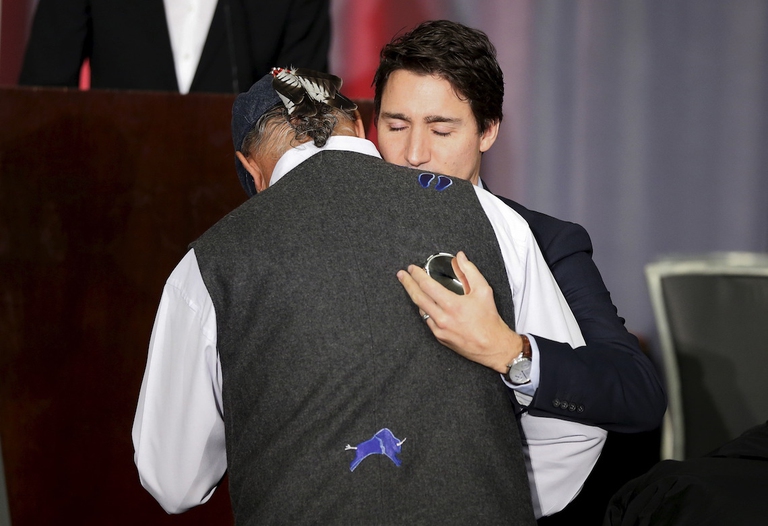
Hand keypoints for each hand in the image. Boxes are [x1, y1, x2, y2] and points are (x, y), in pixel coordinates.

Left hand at [396, 251, 522, 372]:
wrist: (492, 346)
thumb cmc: (489, 319)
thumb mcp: (483, 291)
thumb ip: (470, 271)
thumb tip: (460, 257)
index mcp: (452, 305)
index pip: (427, 286)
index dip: (417, 275)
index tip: (412, 268)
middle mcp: (442, 318)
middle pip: (418, 298)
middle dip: (407, 284)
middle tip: (401, 275)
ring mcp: (439, 329)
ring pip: (420, 310)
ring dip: (415, 297)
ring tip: (411, 287)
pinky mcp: (439, 338)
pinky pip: (427, 320)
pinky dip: (425, 310)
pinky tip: (425, 303)